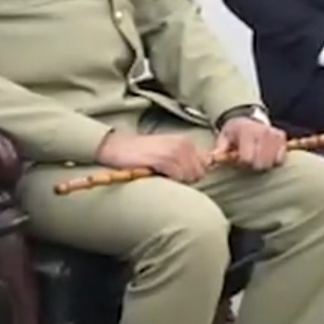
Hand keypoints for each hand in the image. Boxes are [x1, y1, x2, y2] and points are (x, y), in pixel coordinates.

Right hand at [96, 132, 211, 183]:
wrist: (116, 148)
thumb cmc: (141, 154)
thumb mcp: (167, 152)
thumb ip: (185, 160)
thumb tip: (200, 173)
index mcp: (186, 142)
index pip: (206, 163)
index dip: (195, 173)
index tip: (180, 175)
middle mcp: (184, 144)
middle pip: (200, 172)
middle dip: (188, 179)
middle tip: (169, 177)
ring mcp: (174, 151)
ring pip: (190, 176)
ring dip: (178, 181)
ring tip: (163, 176)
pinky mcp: (163, 159)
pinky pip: (178, 176)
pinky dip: (171, 181)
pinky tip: (158, 176)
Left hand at [217, 116, 287, 171]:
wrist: (248, 118)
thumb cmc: (235, 131)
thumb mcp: (224, 137)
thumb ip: (220, 149)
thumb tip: (214, 158)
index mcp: (247, 132)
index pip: (247, 159)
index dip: (242, 163)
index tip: (239, 159)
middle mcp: (263, 132)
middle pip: (260, 163)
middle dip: (253, 165)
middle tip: (248, 159)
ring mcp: (274, 135)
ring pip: (271, 162)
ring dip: (263, 163)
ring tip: (256, 157)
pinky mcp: (282, 137)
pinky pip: (281, 158)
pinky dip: (274, 160)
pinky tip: (266, 155)